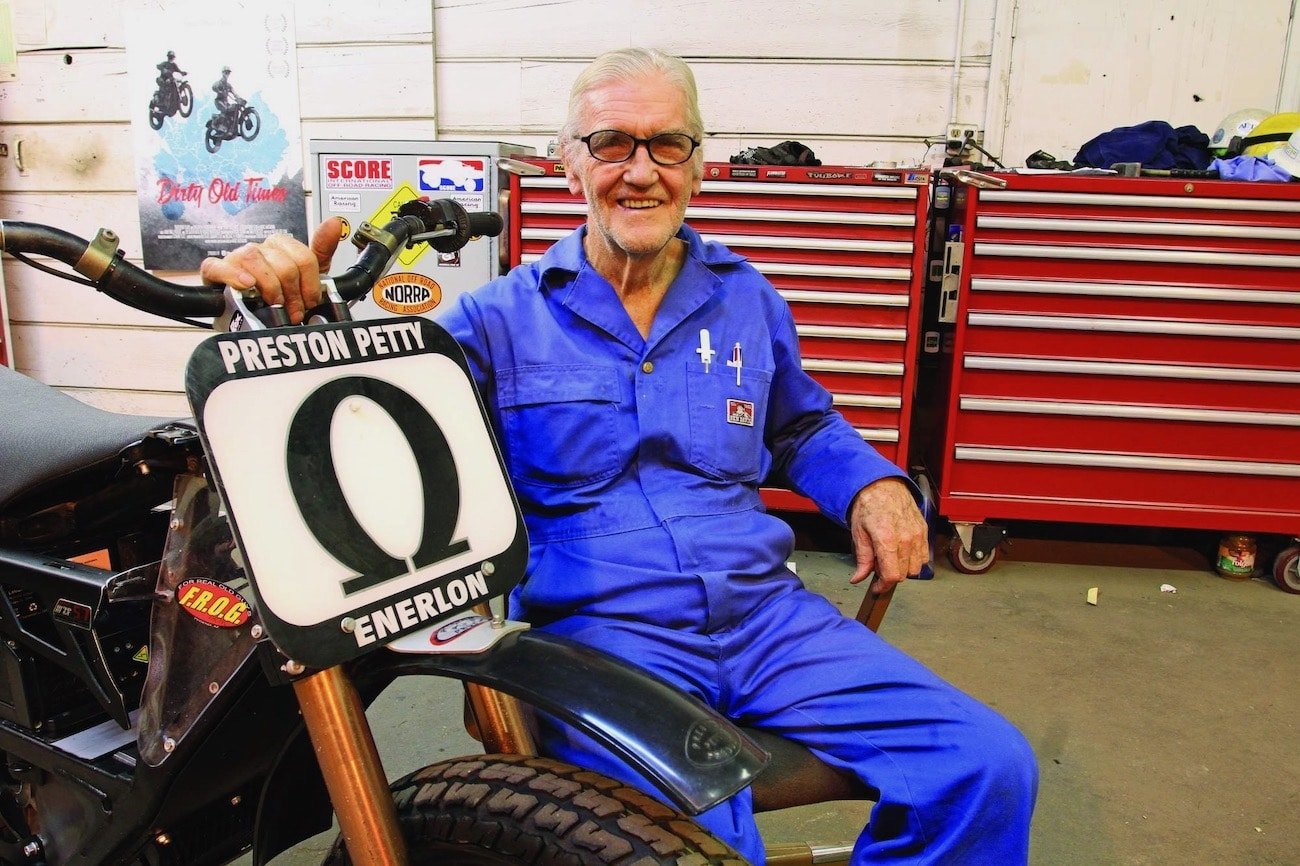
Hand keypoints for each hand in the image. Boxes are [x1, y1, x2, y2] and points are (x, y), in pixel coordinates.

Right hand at [198, 217, 344, 323]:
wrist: (250, 318)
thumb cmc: (278, 295)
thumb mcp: (307, 276)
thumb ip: (322, 250)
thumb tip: (335, 224)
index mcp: (280, 247)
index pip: (303, 257)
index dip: (310, 284)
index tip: (310, 301)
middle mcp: (259, 249)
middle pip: (282, 262)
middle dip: (292, 293)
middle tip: (293, 312)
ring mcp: (236, 259)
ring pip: (253, 258)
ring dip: (269, 287)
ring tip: (274, 304)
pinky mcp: (214, 272)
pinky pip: (216, 266)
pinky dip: (232, 274)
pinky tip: (246, 283)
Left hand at [847, 477, 928, 595]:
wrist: (881, 484)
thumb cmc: (868, 505)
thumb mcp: (858, 533)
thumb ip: (862, 559)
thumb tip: (858, 578)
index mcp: (887, 540)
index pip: (892, 576)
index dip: (883, 586)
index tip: (877, 587)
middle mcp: (906, 539)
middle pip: (904, 574)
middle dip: (890, 575)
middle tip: (879, 564)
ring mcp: (917, 535)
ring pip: (917, 567)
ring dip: (904, 568)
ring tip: (890, 556)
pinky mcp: (924, 530)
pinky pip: (924, 555)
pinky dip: (914, 558)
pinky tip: (902, 550)